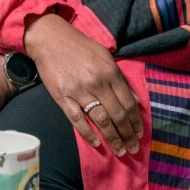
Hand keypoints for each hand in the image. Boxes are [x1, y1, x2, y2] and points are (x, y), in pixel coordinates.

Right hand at [24, 14, 141, 156]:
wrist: (50, 38)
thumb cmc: (79, 46)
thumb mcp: (105, 56)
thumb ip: (120, 78)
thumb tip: (134, 100)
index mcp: (110, 72)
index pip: (128, 103)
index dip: (136, 122)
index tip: (139, 135)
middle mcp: (97, 83)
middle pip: (118, 115)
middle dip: (128, 135)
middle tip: (132, 149)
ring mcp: (79, 91)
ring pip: (101, 120)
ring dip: (112, 138)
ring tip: (119, 150)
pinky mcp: (62, 96)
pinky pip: (77, 119)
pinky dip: (88, 133)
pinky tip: (97, 143)